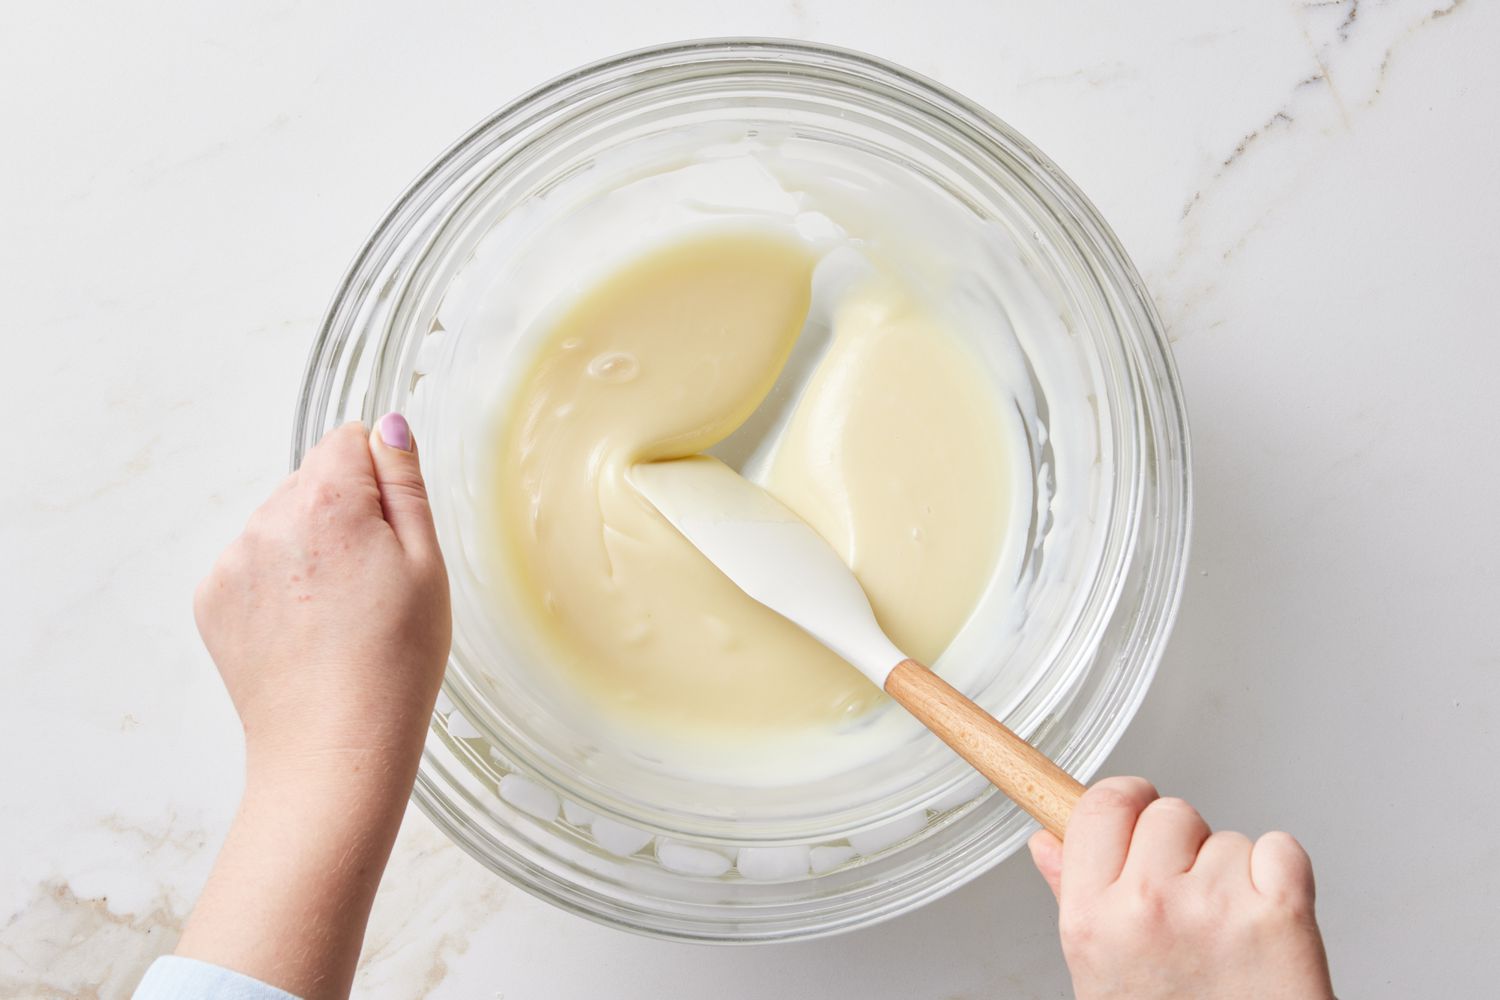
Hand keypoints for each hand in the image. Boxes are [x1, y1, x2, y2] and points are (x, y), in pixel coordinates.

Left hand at [176, 415, 449, 998]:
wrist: (334, 749)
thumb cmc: (396, 662)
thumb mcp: (426, 565)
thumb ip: (404, 484)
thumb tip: (390, 424)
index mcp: (327, 502)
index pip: (348, 440)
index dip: (379, 481)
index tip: (392, 532)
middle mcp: (267, 520)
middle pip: (311, 482)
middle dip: (343, 515)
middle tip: (373, 584)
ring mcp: (232, 562)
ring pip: (280, 524)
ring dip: (308, 549)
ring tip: (339, 615)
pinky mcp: (211, 599)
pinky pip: (251, 565)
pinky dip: (277, 585)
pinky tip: (306, 630)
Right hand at [1029, 777, 1333, 999]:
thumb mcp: (1100, 974)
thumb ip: (1072, 896)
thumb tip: (1046, 842)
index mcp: (1092, 918)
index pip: (1101, 805)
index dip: (1126, 801)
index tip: (1136, 811)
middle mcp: (1147, 905)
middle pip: (1169, 811)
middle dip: (1183, 845)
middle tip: (1189, 902)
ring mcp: (1215, 907)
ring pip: (1226, 838)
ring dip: (1233, 873)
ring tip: (1229, 934)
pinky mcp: (1280, 913)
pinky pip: (1281, 849)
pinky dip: (1281, 878)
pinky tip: (1266, 923)